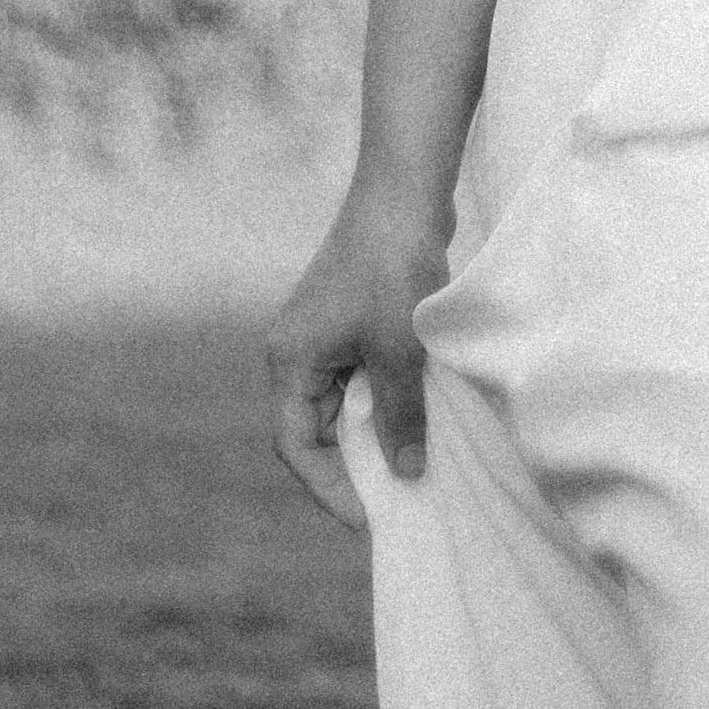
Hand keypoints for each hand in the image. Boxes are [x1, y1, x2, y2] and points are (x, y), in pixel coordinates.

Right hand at [263, 168, 453, 527]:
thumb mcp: (399, 352)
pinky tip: (418, 416)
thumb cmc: (394, 268)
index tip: (370, 519)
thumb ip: (400, 417)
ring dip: (373, 432)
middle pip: (315, 428)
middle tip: (397, 503)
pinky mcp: (349, 318)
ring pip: (341, 403)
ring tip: (412, 468)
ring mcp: (322, 332)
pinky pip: (360, 376)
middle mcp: (295, 350)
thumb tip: (405, 474)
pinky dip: (384, 400)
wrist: (404, 189)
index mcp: (290, 361)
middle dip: (353, 466)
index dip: (331, 488)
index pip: (296, 446)